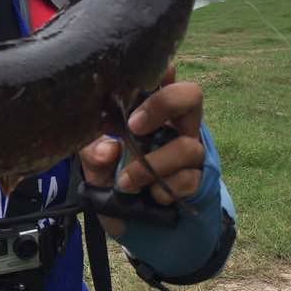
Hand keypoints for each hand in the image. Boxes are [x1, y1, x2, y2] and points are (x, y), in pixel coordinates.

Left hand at [79, 67, 204, 235]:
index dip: (161, 69)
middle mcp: (175, 123)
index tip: (148, 73)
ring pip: (187, 145)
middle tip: (134, 126)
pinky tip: (150, 196)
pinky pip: (189, 178)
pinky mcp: (196, 179)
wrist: (130, 220)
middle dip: (164, 104)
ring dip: (153, 164)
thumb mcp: (94, 162)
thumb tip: (106, 150)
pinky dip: (166, 189)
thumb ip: (93, 152)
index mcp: (149, 109)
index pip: (163, 77)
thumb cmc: (112, 175)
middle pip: (191, 95)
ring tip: (125, 182)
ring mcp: (189, 149)